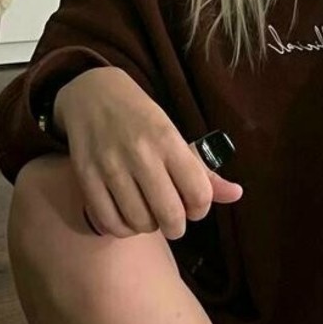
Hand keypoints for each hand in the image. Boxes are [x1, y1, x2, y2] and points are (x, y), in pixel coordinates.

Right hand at [54, 67, 242, 238]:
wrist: (93, 95)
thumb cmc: (142, 120)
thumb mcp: (176, 137)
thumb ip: (203, 171)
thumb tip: (236, 194)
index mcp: (169, 141)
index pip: (199, 193)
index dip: (201, 210)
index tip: (194, 207)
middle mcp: (141, 153)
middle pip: (170, 214)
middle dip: (176, 227)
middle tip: (173, 221)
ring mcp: (110, 165)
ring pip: (139, 222)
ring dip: (148, 227)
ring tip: (148, 214)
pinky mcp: (85, 176)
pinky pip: (109, 222)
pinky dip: (122, 229)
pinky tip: (126, 218)